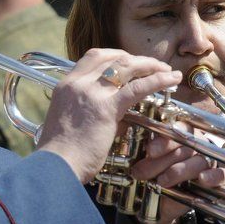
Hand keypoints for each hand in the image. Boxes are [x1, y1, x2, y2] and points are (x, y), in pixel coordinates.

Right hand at [37, 49, 181, 183]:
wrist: (54, 167)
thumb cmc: (62, 156)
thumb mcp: (71, 125)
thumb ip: (94, 116)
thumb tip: (120, 120)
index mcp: (65, 86)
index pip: (93, 58)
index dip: (115, 56)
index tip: (130, 62)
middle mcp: (77, 84)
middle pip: (112, 57)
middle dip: (136, 59)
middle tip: (152, 65)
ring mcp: (90, 93)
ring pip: (126, 66)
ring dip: (149, 65)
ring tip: (166, 70)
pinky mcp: (105, 108)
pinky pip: (137, 88)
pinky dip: (157, 80)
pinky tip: (170, 79)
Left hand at [130, 124, 224, 223]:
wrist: (155, 203)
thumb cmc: (151, 174)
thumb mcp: (144, 160)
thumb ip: (145, 151)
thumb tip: (135, 139)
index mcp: (180, 133)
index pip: (178, 130)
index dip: (165, 140)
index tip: (150, 150)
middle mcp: (196, 144)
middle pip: (187, 146)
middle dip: (163, 159)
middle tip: (143, 171)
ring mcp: (207, 161)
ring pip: (199, 161)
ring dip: (179, 170)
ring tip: (161, 181)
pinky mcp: (217, 179)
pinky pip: (222, 175)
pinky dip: (213, 176)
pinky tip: (201, 179)